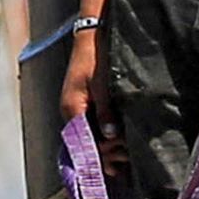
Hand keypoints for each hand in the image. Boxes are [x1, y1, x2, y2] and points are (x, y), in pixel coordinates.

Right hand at [59, 21, 114, 168]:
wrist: (93, 35)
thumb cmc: (97, 58)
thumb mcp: (103, 85)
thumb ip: (105, 112)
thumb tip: (109, 137)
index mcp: (72, 109)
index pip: (83, 143)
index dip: (100, 155)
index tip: (117, 164)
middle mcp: (72, 112)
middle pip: (86, 143)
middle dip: (106, 153)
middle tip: (127, 157)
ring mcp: (78, 107)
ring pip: (91, 135)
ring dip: (108, 145)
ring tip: (127, 152)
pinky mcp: (86, 102)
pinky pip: (95, 125)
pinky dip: (108, 133)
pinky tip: (122, 141)